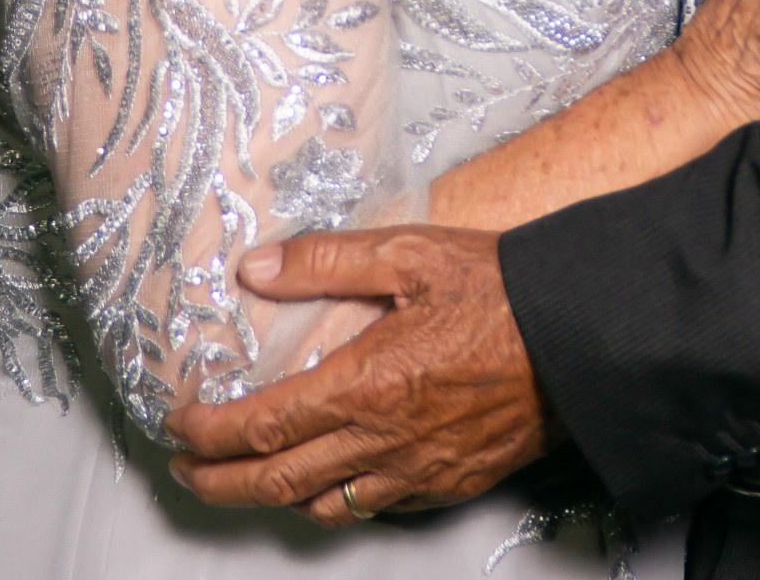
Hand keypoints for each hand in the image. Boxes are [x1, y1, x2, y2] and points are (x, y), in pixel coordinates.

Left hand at [165, 227, 553, 527]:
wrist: (580, 338)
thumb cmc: (502, 291)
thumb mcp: (409, 253)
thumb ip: (326, 259)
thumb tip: (257, 267)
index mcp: (365, 385)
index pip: (261, 427)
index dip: (208, 434)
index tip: (180, 423)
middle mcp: (383, 441)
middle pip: (277, 483)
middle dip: (219, 482)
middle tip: (188, 471)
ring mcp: (416, 470)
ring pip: (324, 505)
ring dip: (275, 498)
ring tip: (253, 477)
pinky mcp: (449, 482)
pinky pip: (377, 507)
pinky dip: (339, 500)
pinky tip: (335, 479)